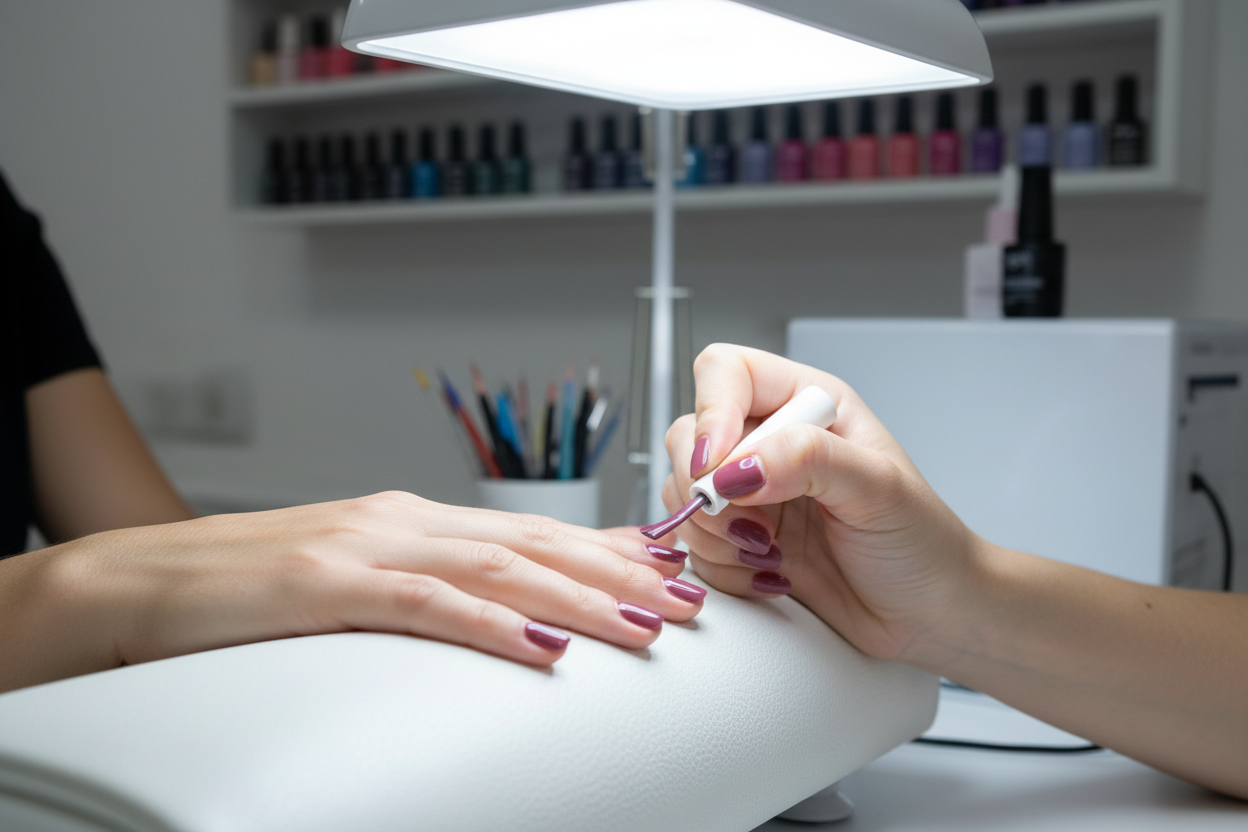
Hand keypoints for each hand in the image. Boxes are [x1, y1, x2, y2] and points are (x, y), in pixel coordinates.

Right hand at [2, 492, 703, 690]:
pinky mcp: (320, 584)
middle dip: (620, 572)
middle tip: (689, 600)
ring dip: (580, 596)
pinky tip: (540, 646)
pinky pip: (423, 604)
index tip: (670, 577)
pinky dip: (490, 622)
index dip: (609, 553)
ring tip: (646, 624)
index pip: (530, 533)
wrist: (129, 583)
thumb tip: (497, 621)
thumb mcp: (350, 586)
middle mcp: (399, 522)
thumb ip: (421, 594)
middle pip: (533, 542)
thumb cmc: (240, 592)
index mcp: (409, 522)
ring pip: (497, 565)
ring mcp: (361, 547)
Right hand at [662, 344, 978, 665]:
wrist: (929, 614)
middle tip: (749, 521)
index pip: (727, 373)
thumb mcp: (879, 489)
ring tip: (771, 550)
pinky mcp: (741, 539)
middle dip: (706, 487)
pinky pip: (695, 545)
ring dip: (716, 533)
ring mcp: (752, 493)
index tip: (717, 464)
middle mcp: (772, 442)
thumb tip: (739, 465)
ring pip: (683, 493)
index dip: (711, 410)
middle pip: (690, 435)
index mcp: (808, 404)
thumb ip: (809, 460)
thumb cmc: (923, 543)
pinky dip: (723, 566)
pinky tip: (771, 574)